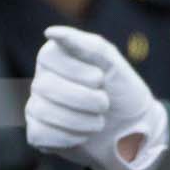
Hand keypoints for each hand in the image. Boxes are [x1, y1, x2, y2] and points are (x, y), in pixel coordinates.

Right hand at [23, 26, 169, 169]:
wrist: (133, 129)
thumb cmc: (122, 91)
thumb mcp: (112, 62)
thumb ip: (84, 44)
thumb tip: (50, 33)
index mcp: (55, 57)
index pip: (47, 57)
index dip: (75, 71)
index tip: (100, 79)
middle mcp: (41, 80)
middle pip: (44, 85)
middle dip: (83, 98)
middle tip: (104, 103)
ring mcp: (37, 107)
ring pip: (42, 111)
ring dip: (80, 120)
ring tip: (99, 121)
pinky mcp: (38, 134)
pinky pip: (40, 134)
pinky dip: (69, 137)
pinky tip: (84, 135)